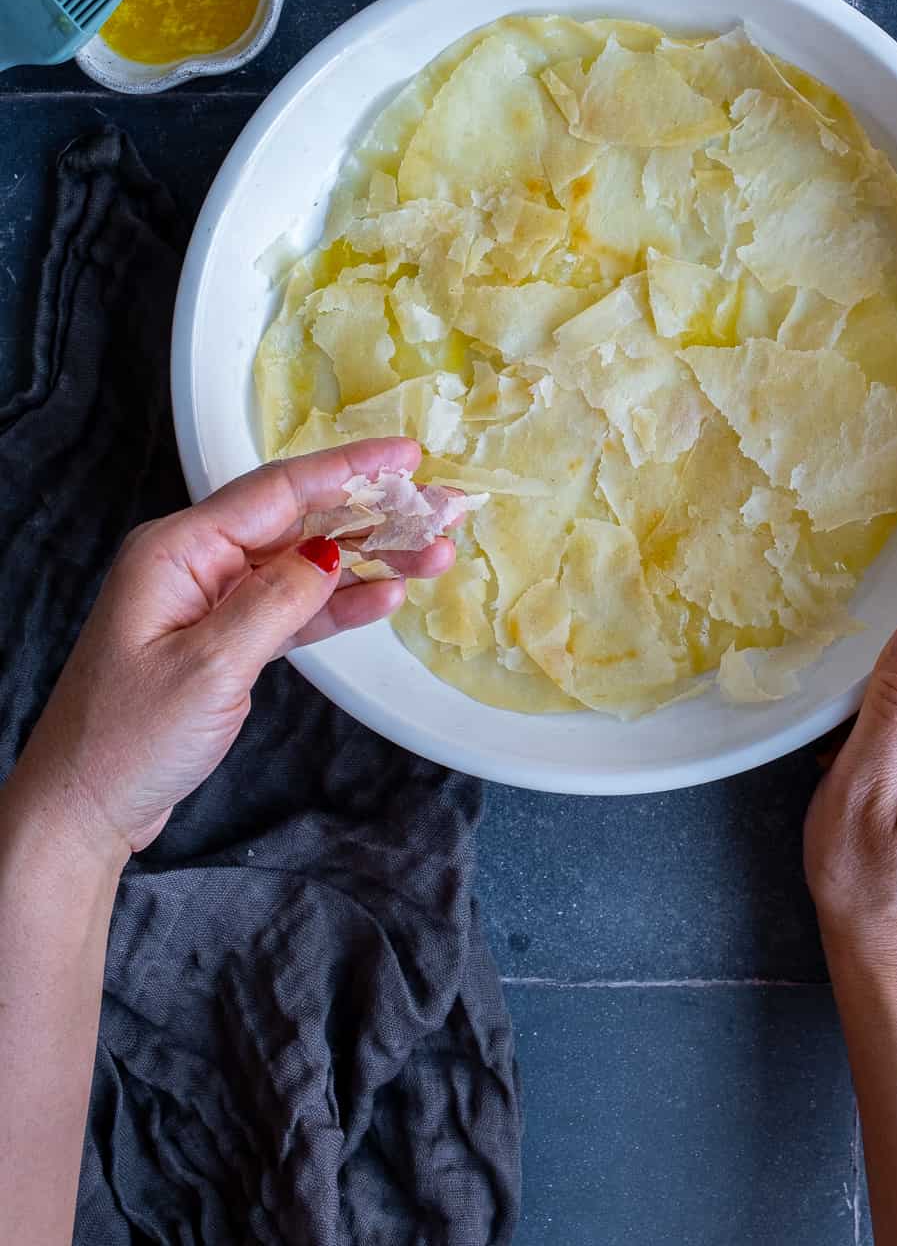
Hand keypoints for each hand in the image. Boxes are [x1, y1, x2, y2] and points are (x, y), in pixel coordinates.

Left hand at [9, 439, 454, 862]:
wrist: (84, 810)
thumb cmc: (125, 740)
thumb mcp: (207, 667)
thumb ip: (274, 602)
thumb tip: (330, 552)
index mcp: (178, 550)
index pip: (278, 491)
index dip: (347, 469)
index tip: (405, 458)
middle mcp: (195, 563)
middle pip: (300, 522)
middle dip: (373, 514)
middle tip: (441, 510)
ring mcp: (211, 602)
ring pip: (306, 564)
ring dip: (370, 560)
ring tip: (434, 554)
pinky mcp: (226, 641)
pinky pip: (294, 608)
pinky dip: (341, 603)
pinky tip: (387, 596)